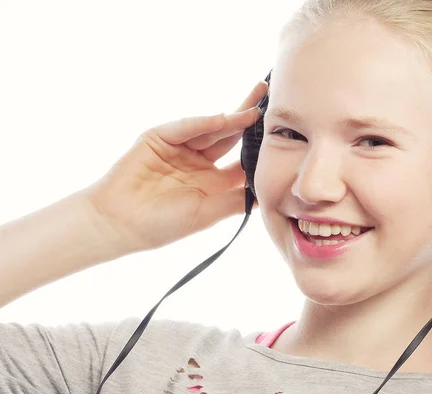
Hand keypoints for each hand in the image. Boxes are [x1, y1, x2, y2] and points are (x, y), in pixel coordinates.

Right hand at [83, 81, 267, 252]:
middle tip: (273, 100)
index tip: (283, 135)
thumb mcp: (207, 214)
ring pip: (212, 128)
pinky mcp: (159, 138)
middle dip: (251, 119)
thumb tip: (270, 192)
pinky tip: (223, 118)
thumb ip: (237, 200)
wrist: (118, 223)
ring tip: (256, 107)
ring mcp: (180, 148)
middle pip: (232, 136)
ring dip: (233, 117)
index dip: (262, 148)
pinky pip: (185, 127)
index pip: (244, 160)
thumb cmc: (162, 225)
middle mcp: (200, 162)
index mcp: (214, 182)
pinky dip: (202, 122)